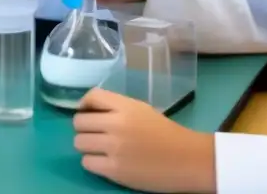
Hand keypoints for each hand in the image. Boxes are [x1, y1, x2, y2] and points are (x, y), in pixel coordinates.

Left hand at [74, 88, 216, 192]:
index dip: (85, 104)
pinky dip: (93, 162)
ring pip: (79, 143)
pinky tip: (105, 161)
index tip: (89, 112)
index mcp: (126, 106)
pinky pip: (86, 163)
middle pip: (79, 122)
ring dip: (87, 146)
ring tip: (100, 149)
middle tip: (96, 133)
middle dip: (84, 128)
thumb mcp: (141, 110)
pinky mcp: (115, 170)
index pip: (91, 96)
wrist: (188, 159)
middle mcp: (117, 124)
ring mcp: (114, 148)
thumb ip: (115, 107)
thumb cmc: (165, 133)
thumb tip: (88, 110)